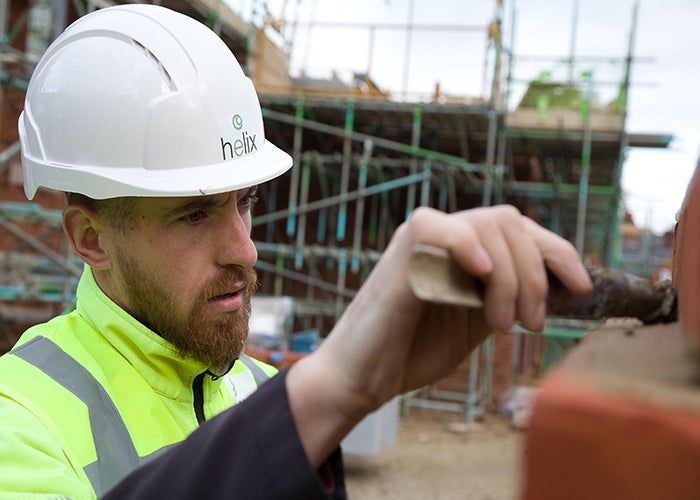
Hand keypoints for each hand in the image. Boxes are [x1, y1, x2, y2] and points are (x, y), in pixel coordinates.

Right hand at [286, 205, 591, 464]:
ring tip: (501, 323)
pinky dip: (466, 244)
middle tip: (530, 324)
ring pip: (486, 225)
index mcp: (464, 251)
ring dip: (509, 277)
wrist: (362, 376)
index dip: (557, 252)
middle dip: (535, 274)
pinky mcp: (399, 257)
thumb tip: (557, 286)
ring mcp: (421, 243)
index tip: (581, 287)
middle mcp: (444, 238)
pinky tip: (478, 273)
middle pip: (510, 222)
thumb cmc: (413, 351)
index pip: (520, 229)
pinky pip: (437, 227)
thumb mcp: (474, 321)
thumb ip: (504, 295)